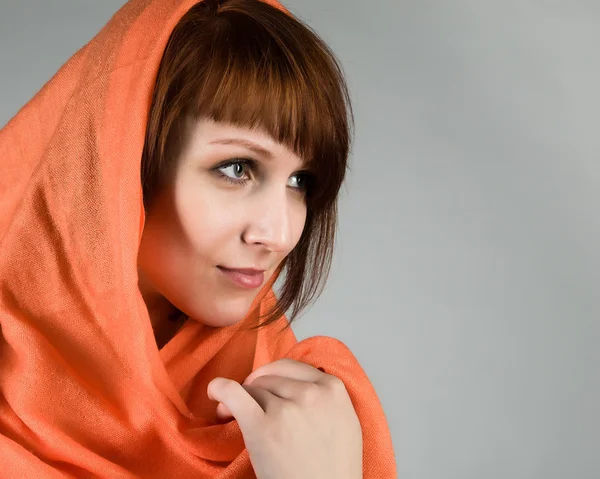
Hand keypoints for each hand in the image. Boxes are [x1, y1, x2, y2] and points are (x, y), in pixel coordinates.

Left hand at [207, 358, 362, 478]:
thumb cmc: (333, 471)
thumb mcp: (344, 422)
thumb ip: (325, 397)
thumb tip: (296, 384)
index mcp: (334, 389)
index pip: (292, 368)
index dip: (274, 377)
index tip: (265, 388)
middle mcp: (312, 394)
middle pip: (271, 378)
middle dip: (256, 389)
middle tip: (249, 407)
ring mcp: (287, 409)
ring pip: (253, 389)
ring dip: (241, 400)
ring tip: (236, 418)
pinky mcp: (262, 426)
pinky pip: (233, 393)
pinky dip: (219, 389)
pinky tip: (214, 391)